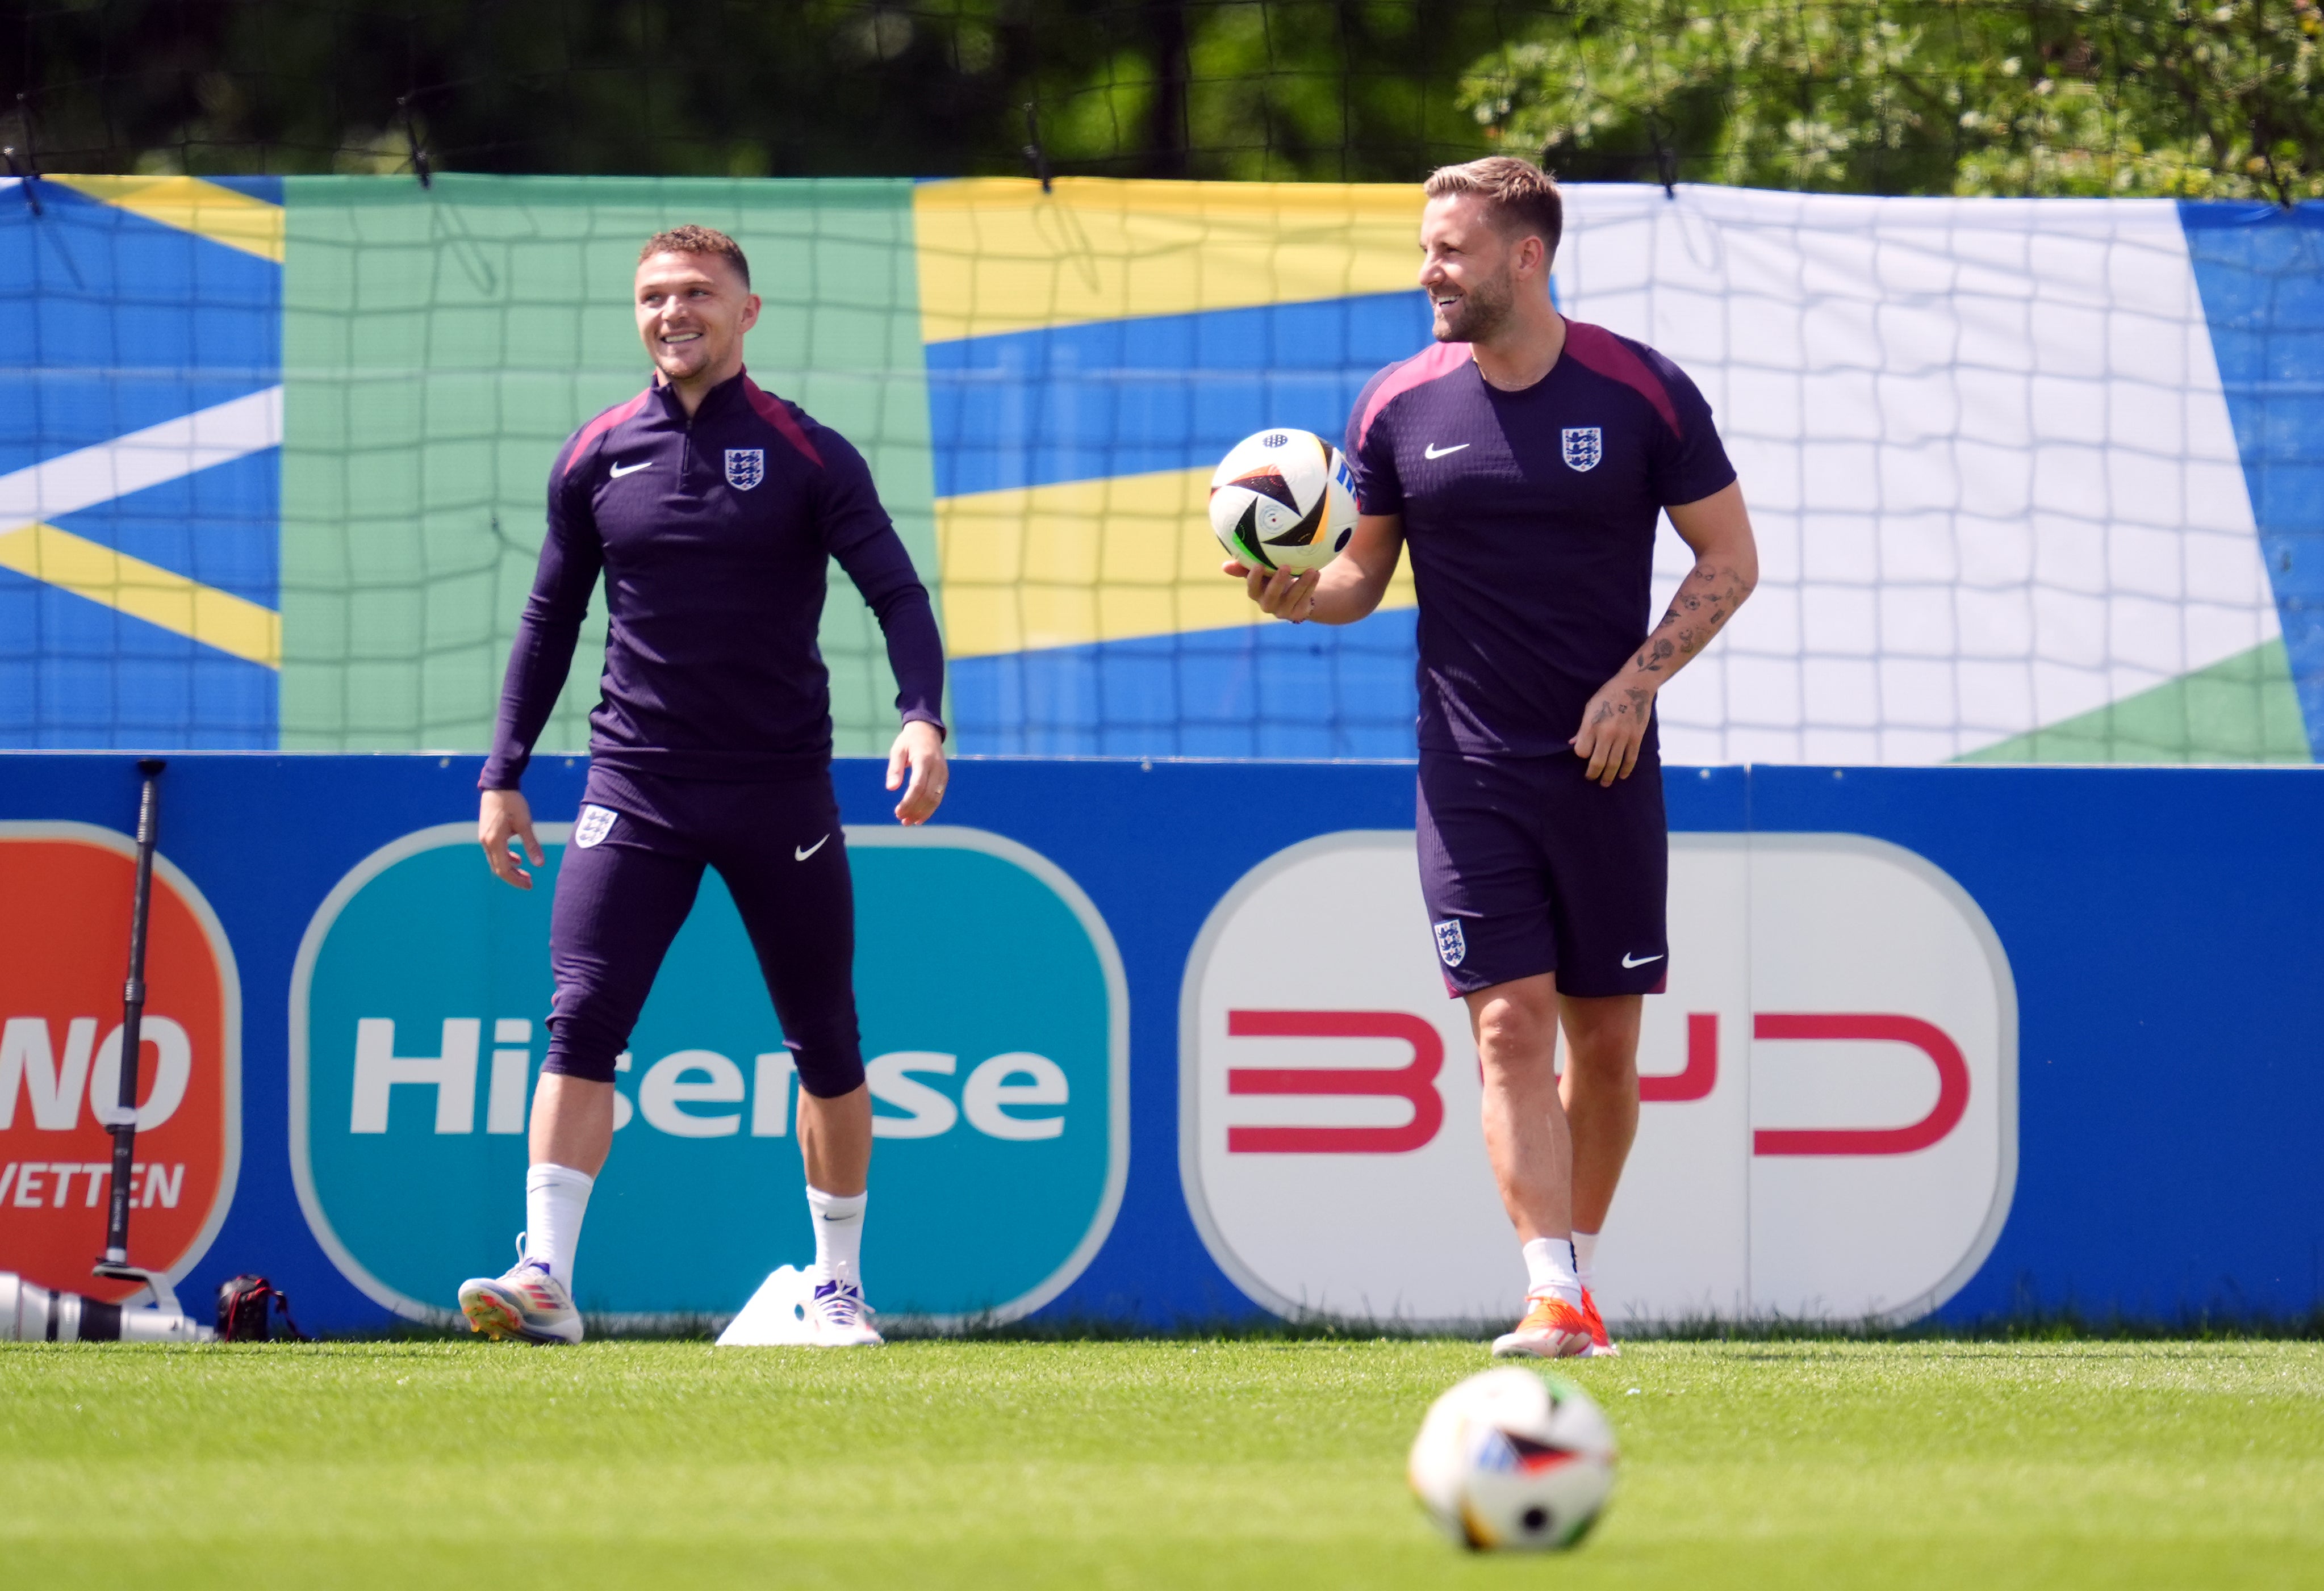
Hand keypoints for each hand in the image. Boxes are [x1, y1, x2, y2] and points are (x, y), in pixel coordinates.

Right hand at [479, 788, 543, 888]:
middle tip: (529, 883)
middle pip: (498, 868)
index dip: (516, 880)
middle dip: (514, 877)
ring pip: (496, 861)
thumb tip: (540, 864)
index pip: (504, 869)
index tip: (529, 885)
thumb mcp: (525, 823)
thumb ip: (532, 845)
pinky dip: (506, 858)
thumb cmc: (512, 803)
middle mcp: (486, 842)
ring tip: (526, 873)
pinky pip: (495, 852)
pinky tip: (517, 859)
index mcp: (494, 841)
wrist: (498, 786)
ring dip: (510, 868)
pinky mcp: (486, 833)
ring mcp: (484, 838)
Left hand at [887, 720, 947, 825]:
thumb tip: (891, 789)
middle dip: (914, 810)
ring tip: (909, 822)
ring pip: (936, 799)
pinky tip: (920, 817)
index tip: (898, 812)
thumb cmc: (908, 741)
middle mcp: (937, 768)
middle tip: (902, 820)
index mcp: (924, 759)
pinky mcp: (945, 778)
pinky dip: (930, 809)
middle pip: (928, 795)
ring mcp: (943, 773)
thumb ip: (894, 769)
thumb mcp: (897, 750)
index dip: (908, 802)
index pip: (918, 786)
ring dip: (923, 813)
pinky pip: (939, 796)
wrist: (927, 730)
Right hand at [1222, 559, 1318, 622]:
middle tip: (1285, 566)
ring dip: (1302, 583)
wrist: (1296, 595)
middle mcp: (1268, 605)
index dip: (1253, 579)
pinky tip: (1316, 573)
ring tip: (1311, 569)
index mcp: (1257, 593)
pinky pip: (1305, 600)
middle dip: (1278, 582)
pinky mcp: (1298, 614)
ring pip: (1292, 598)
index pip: (1252, 589)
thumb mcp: (1262, 571)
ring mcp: (1283, 611)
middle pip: (1271, 596)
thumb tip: (1224, 566)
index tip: (1257, 564)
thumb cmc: (1274, 577)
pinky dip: (1311, 586)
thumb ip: (1246, 566)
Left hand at [1570, 673, 1656, 787]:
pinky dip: (1626, 770)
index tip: (1583, 755)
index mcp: (1592, 724)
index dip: (1581, 755)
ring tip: (1604, 783)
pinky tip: (1622, 775)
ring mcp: (1623, 736)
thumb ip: (1582, 728)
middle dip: (1593, 774)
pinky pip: (1630, 759)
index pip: (1581, 751)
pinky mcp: (1636, 737)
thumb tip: (1572, 744)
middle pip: (1597, 762)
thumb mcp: (1590, 708)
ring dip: (1609, 776)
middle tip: (1591, 779)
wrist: (1634, 686)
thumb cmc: (1608, 695)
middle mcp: (1607, 732)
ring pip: (1614, 764)